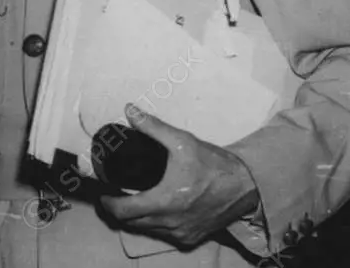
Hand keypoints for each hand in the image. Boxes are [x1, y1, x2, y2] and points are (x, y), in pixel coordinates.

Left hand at [98, 104, 259, 247]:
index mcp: (164, 202)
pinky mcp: (191, 238)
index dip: (107, 203)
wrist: (246, 186)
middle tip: (114, 193)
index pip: (123, 211)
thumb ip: (153, 127)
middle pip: (131, 223)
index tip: (103, 193)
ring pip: (146, 230)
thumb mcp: (182, 141)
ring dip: (135, 218)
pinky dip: (154, 224)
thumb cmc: (214, 164)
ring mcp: (181, 233)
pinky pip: (163, 234)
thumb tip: (130, 110)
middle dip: (118, 210)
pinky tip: (154, 209)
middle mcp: (170, 223)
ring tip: (131, 199)